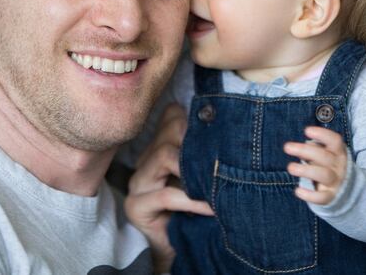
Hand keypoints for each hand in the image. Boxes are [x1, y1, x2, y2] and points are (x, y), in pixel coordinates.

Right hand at [125, 103, 213, 271]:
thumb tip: (230, 129)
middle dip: (197, 144)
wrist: (181, 249)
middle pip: (171, 132)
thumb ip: (208, 155)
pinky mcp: (135, 207)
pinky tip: (210, 207)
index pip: (172, 116)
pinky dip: (193, 200)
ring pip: (165, 155)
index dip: (196, 122)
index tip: (221, 132)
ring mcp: (138, 183)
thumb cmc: (196, 211)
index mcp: (160, 148)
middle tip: (221, 161)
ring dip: (194, 169)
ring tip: (215, 183)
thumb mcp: (204, 177)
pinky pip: (167, 194)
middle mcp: (145, 160)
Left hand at [283, 126, 347, 205]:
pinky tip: (298, 191)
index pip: (335, 140)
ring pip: (323, 175)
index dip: (322, 135)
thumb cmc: (329, 166)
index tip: (307, 131)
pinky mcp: (331, 196)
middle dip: (305, 150)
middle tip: (287, 147)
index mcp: (339, 152)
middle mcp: (339, 165)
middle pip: (324, 156)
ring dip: (305, 170)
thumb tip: (294, 147)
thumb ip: (314, 149)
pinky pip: (322, 197)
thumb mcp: (327, 154)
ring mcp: (336, 181)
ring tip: (290, 167)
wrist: (347, 189)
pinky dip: (310, 195)